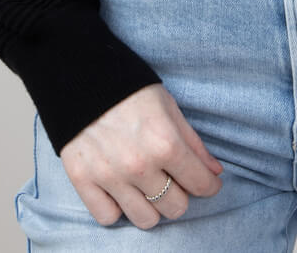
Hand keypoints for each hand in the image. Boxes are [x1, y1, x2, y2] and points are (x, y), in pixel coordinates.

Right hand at [60, 82, 224, 228]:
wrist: (82, 77)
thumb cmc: (130, 89)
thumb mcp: (169, 107)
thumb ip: (193, 143)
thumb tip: (214, 172)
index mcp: (165, 142)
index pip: (200, 185)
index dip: (209, 186)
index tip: (207, 183)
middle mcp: (139, 165)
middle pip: (175, 207)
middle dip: (180, 194)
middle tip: (172, 179)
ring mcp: (110, 176)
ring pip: (145, 220)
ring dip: (151, 206)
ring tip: (147, 186)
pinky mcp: (83, 180)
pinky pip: (109, 217)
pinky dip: (117, 208)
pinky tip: (120, 190)